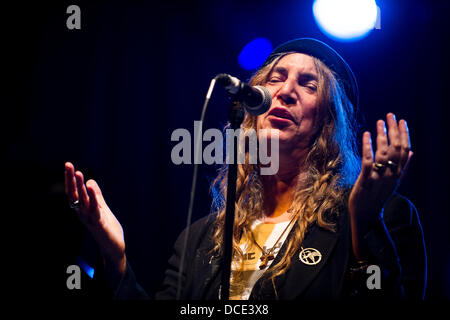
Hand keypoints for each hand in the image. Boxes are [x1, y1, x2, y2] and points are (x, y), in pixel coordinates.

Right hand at [64, 162, 125, 277]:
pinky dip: (93, 199)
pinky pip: (95, 211)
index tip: (68, 165)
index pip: (74, 192)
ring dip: (80, 188)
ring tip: (79, 174)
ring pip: (82, 202)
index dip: (70, 179)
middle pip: (75, 195)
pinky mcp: (99, 225)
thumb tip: (90, 181)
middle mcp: (83, 214)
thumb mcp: (102, 208)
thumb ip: (97, 196)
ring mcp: (90, 220)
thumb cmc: (107, 228)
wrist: (114, 247)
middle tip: (69, 165)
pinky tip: (92, 189)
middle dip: (72, 180)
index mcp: (83, 209)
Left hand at [348, 113, 411, 258]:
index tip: (402, 121)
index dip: (404, 135)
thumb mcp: (394, 182)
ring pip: (383, 152)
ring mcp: (379, 176)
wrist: (367, 215)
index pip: (405, 150)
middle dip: (393, 130)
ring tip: (379, 122)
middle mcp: (391, 174)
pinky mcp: (366, 179)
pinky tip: (366, 134)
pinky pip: (368, 159)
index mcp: (399, 174)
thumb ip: (404, 167)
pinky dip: (367, 145)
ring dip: (382, 135)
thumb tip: (413, 152)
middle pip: (396, 148)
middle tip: (390, 115)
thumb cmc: (378, 197)